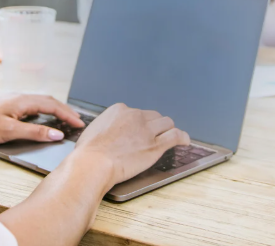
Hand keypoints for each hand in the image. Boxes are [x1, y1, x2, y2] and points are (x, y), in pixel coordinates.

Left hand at [0, 94, 85, 144]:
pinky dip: (45, 110)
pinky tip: (44, 118)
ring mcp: (14, 99)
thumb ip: (35, 132)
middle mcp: (20, 97)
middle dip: (65, 110)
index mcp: (23, 101)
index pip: (52, 105)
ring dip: (55, 109)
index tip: (79, 124)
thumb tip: (57, 133)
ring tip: (66, 119)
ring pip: (41, 102)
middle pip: (49, 101)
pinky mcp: (8, 105)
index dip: (67, 114)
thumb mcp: (10, 131)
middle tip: (77, 121)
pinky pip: (33, 105)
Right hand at [73, 103, 190, 186]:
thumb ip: (106, 127)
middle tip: (154, 135)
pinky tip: (185, 141)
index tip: (139, 131)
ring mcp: (147, 130)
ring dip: (168, 129)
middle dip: (154, 125)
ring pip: (166, 123)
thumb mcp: (94, 130)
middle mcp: (135, 116)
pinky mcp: (155, 145)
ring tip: (171, 136)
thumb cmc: (89, 152)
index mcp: (120, 110)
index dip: (139, 123)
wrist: (93, 163)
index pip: (136, 112)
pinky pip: (176, 136)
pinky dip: (183, 137)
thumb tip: (107, 132)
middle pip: (153, 116)